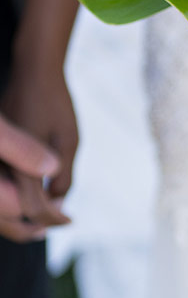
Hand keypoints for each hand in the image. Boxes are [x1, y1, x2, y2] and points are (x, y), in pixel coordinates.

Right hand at [0, 63, 75, 242]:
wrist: (32, 72)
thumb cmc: (54, 103)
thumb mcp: (69, 140)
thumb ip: (64, 175)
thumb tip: (57, 201)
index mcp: (19, 164)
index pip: (34, 209)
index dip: (53, 218)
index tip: (70, 219)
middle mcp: (0, 165)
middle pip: (8, 215)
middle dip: (32, 226)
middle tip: (59, 223)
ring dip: (19, 216)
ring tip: (46, 215)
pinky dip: (11, 198)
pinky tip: (31, 195)